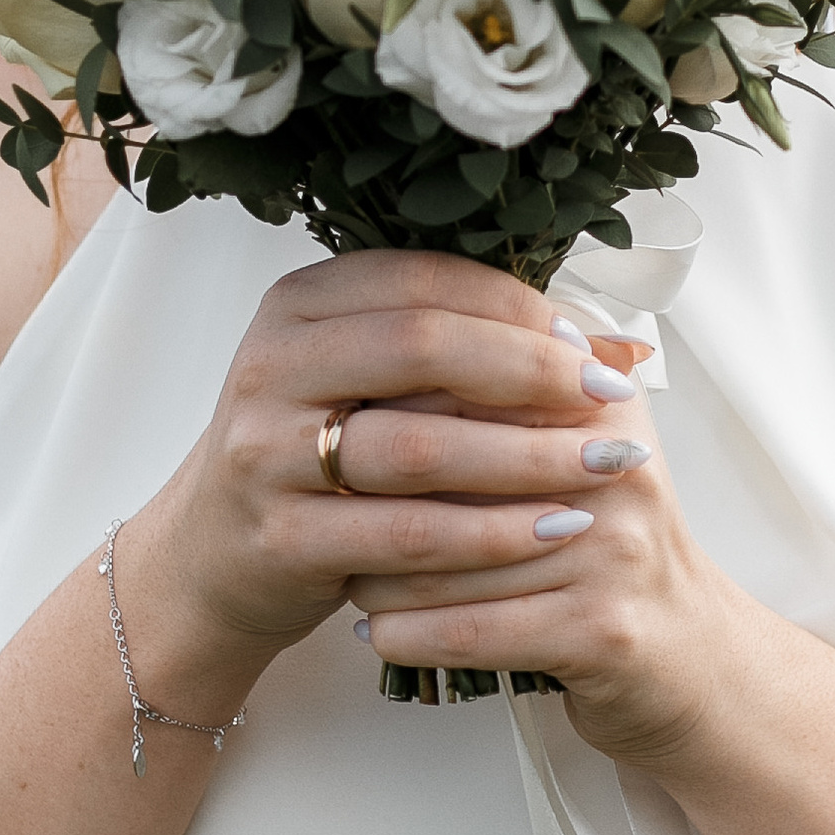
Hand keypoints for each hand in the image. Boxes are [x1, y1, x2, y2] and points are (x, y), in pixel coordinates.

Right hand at [130, 249, 657, 675]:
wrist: (213, 555)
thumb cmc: (321, 454)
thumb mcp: (371, 383)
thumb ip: (468, 351)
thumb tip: (621, 342)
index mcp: (297, 305)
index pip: (423, 279)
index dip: (519, 305)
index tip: (594, 339)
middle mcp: (270, 367)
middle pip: (420, 346)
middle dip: (533, 369)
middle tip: (613, 394)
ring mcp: (266, 455)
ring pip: (417, 445)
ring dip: (527, 455)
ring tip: (608, 464)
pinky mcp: (281, 539)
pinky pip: (405, 536)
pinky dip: (491, 534)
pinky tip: (554, 530)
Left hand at [346, 336, 732, 770]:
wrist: (690, 656)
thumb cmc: (610, 543)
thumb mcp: (580, 440)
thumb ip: (515, 377)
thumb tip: (408, 308)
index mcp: (600, 403)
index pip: (466, 379)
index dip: (385, 402)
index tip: (330, 420)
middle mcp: (612, 467)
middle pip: (447, 462)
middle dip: (369, 486)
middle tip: (319, 499)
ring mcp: (612, 551)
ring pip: (443, 554)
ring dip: (374, 570)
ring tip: (341, 568)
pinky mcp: (599, 630)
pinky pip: (466, 630)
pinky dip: (405, 633)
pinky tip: (373, 630)